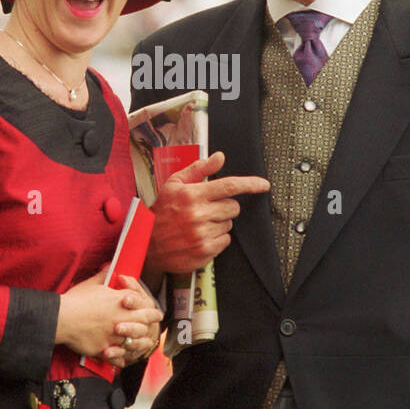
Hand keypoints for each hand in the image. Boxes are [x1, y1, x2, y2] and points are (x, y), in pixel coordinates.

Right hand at [55, 266, 162, 366]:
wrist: (63, 318)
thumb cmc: (76, 300)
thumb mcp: (92, 284)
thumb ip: (104, 276)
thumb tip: (110, 266)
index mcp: (119, 302)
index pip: (142, 304)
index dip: (151, 308)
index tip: (156, 311)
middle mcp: (120, 319)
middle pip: (143, 322)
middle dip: (152, 322)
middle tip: (156, 324)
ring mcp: (113, 335)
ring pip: (134, 341)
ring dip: (142, 343)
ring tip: (147, 343)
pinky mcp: (104, 349)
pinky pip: (116, 356)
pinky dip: (121, 359)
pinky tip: (124, 360)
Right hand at [144, 151, 269, 275]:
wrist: (145, 242)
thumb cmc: (161, 211)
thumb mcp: (174, 184)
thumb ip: (199, 169)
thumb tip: (219, 157)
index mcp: (193, 194)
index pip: (230, 186)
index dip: (251, 184)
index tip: (264, 185)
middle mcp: (198, 214)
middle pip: (234, 207)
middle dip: (226, 206)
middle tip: (208, 209)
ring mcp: (202, 234)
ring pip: (229, 224)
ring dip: (219, 223)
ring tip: (200, 224)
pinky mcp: (204, 251)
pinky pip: (225, 241)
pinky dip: (217, 239)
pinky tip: (201, 236)